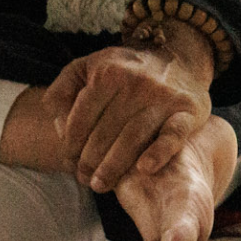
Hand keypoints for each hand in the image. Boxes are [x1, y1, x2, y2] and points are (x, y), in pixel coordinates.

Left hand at [43, 23, 215, 191]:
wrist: (178, 56)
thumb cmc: (127, 69)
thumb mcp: (91, 65)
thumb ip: (65, 86)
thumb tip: (52, 112)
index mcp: (109, 72)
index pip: (81, 119)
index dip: (70, 145)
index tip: (69, 161)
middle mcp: (136, 83)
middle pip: (104, 133)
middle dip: (88, 161)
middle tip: (83, 178)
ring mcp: (163, 97)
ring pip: (132, 138)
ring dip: (112, 167)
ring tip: (100, 185)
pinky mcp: (188, 111)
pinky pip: (173, 135)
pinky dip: (159, 153)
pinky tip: (144, 169)